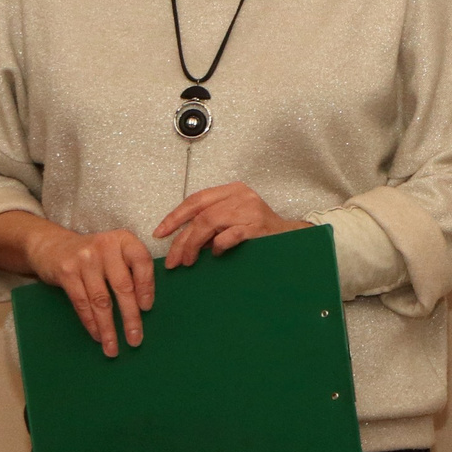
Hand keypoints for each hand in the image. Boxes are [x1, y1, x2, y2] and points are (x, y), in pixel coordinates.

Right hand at [20, 222, 156, 357]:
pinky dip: (91, 322)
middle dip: (130, 317)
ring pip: (101, 300)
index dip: (147, 286)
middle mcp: (105, 246)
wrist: (52, 244)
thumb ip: (130, 270)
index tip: (147, 308)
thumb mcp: (114, 252)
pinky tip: (97, 335)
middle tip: (135, 339)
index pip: (142, 262)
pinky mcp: (66, 272)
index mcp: (123, 240)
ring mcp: (84, 259)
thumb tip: (145, 307)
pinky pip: (82, 302)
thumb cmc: (93, 255)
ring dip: (108, 327)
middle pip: (123, 286)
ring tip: (113, 347)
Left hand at [154, 183, 307, 269]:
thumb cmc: (259, 230)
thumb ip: (210, 223)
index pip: (195, 200)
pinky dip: (218, 247)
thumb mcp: (233, 219)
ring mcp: (250, 210)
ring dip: (194, 245)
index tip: (159, 233)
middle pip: (200, 215)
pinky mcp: (257, 226)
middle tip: (173, 260)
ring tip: (189, 261)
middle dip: (181, 239)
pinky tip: (217, 254)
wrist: (292, 239)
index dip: (175, 217)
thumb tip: (180, 240)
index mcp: (231, 190)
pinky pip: (229, 236)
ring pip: (209, 223)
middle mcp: (240, 196)